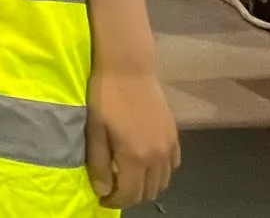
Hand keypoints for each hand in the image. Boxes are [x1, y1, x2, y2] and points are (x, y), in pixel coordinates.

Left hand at [86, 69, 179, 207]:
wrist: (128, 69)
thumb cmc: (105, 97)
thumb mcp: (94, 130)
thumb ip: (99, 163)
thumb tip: (103, 191)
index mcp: (135, 157)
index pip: (129, 194)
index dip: (114, 201)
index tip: (101, 198)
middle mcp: (157, 157)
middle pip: (148, 192)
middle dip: (129, 196)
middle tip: (112, 188)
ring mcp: (169, 146)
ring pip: (163, 181)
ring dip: (145, 186)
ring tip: (126, 177)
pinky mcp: (174, 135)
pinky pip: (172, 165)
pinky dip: (160, 172)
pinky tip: (144, 163)